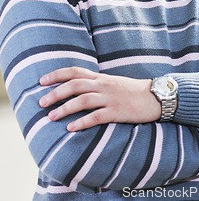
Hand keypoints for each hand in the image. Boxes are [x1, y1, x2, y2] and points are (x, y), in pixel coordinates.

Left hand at [39, 67, 160, 131]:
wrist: (156, 97)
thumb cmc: (133, 91)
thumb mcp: (113, 83)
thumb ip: (96, 84)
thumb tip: (77, 88)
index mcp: (101, 77)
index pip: (75, 71)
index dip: (57, 75)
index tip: (41, 81)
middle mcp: (104, 85)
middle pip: (75, 85)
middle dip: (56, 93)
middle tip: (41, 103)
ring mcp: (110, 98)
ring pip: (83, 100)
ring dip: (64, 108)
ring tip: (51, 117)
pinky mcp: (117, 112)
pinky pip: (96, 116)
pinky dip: (82, 122)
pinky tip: (71, 128)